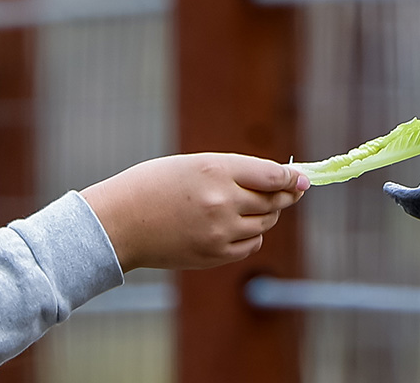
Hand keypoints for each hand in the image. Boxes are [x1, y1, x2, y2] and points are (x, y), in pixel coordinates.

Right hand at [81, 153, 308, 271]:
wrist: (118, 223)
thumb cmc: (155, 185)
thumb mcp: (196, 164)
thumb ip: (239, 170)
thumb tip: (283, 179)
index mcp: (217, 169)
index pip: (274, 176)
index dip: (293, 179)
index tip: (302, 179)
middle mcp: (223, 200)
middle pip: (274, 200)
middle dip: (283, 196)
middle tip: (287, 192)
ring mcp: (220, 231)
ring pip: (265, 222)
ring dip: (265, 214)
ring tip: (245, 206)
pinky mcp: (215, 254)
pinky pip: (251, 244)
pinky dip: (251, 235)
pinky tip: (235, 226)